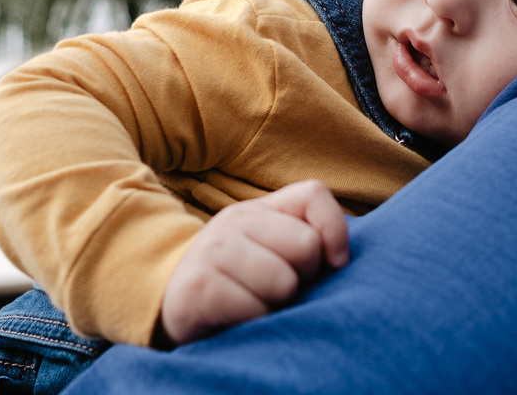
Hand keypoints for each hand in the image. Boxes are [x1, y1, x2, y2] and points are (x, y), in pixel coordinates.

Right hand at [159, 180, 349, 344]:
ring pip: (283, 282)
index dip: (335, 230)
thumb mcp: (274, 251)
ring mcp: (213, 250)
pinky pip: (254, 310)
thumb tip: (341, 258)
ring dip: (276, 305)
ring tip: (255, 303)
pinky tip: (237, 319)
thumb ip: (310, 240)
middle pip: (306, 246)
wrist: (176, 305)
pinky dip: (255, 323)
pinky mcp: (198, 287)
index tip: (335, 263)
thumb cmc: (242, 282)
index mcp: (261, 208)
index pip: (314, 195)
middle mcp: (235, 219)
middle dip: (303, 277)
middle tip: (278, 289)